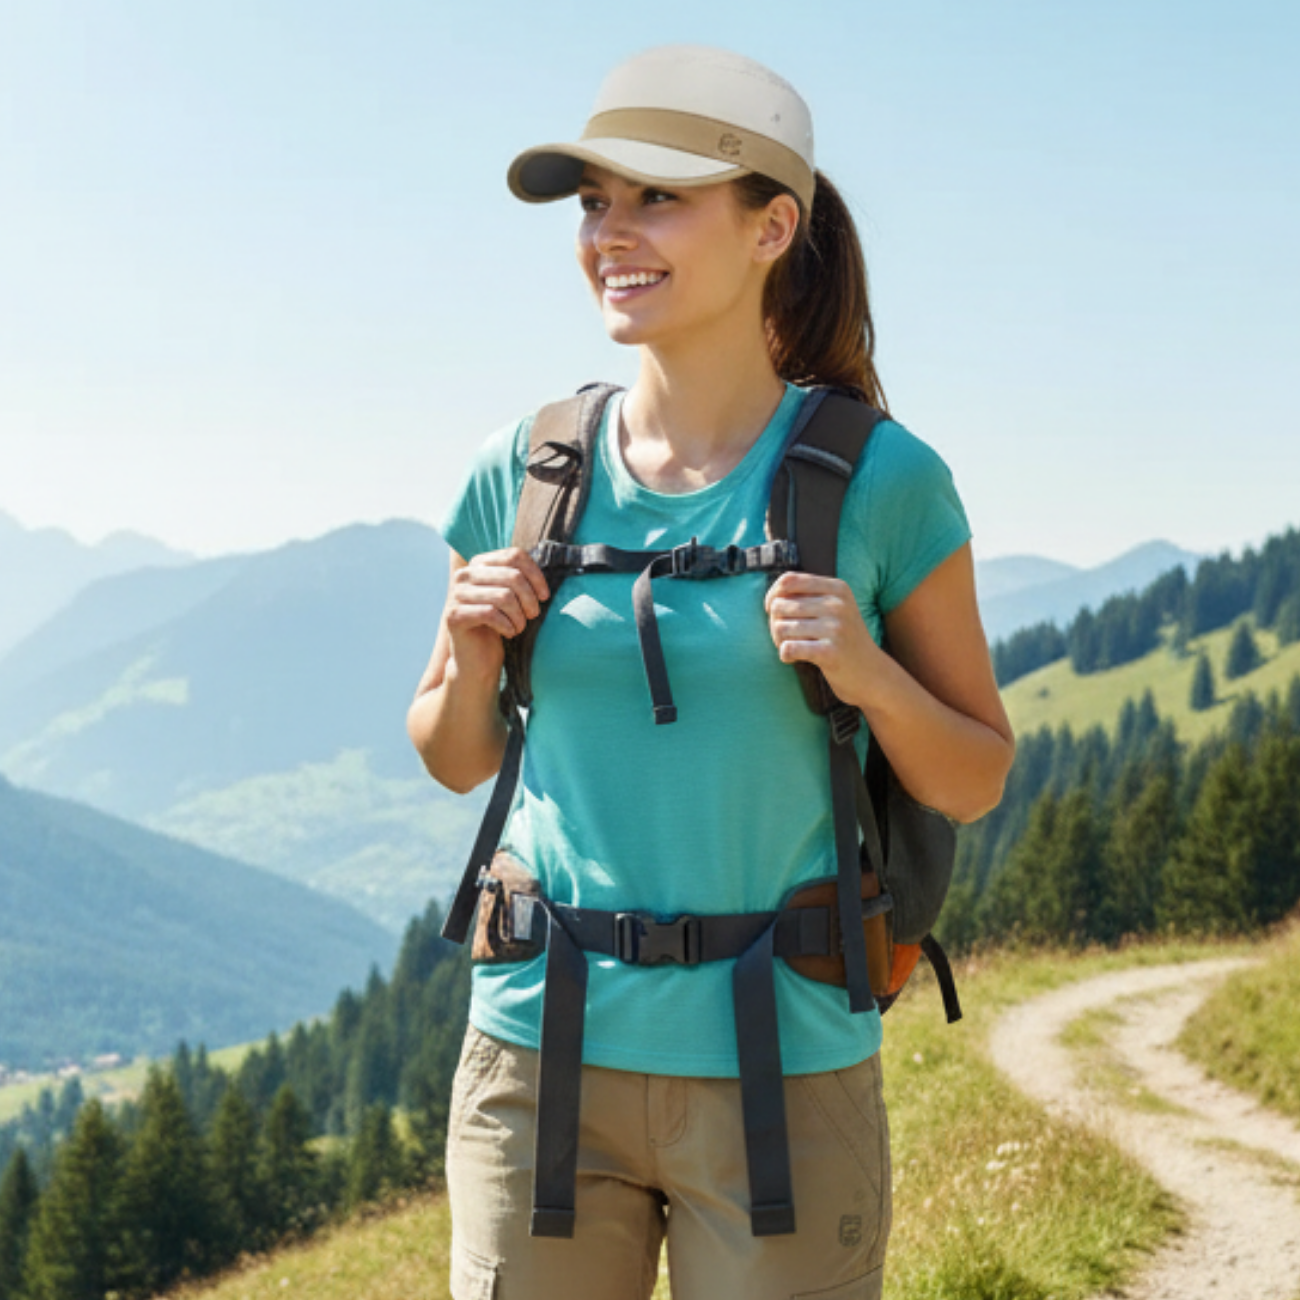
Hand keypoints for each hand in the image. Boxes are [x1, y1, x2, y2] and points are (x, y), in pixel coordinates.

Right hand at [445, 546, 550, 680]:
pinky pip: (490, 614)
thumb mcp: (511, 596)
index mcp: (478, 563)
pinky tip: (510, 633)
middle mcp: (464, 575)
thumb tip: (547, 560)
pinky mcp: (453, 616)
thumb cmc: (499, 626)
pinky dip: (507, 625)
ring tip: (520, 627)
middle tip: (532, 615)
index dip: (535, 575)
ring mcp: (456, 595)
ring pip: (504, 596)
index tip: (544, 596)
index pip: (514, 556)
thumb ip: (520, 576)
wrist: (477, 660)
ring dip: (519, 616)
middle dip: (529, 599)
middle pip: (512, 576)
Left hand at [764, 571, 880, 707]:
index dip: (772, 596)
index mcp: (837, 588)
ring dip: (778, 641)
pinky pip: (788, 648)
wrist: (872, 673)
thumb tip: (771, 599)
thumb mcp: (834, 609)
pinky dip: (784, 654)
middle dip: (774, 623)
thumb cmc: (842, 639)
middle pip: (780, 606)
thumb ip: (805, 596)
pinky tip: (793, 658)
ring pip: (780, 627)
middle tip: (786, 636)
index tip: (772, 611)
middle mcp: (838, 605)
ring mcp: (836, 628)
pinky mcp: (830, 653)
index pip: (788, 581)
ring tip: (791, 647)